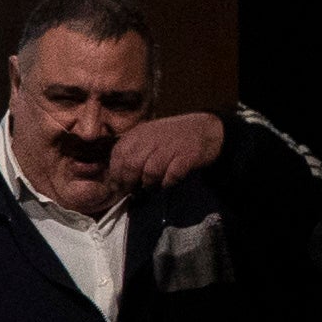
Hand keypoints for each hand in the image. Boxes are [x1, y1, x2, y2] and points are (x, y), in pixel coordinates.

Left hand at [106, 108, 226, 193]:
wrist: (206, 129)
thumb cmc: (172, 137)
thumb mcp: (147, 138)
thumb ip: (132, 154)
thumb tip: (116, 180)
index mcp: (138, 133)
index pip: (118, 155)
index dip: (115, 174)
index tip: (117, 187)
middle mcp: (151, 138)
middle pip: (131, 165)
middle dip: (129, 183)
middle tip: (132, 192)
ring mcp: (170, 146)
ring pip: (150, 173)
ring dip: (148, 185)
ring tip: (151, 188)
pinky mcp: (187, 156)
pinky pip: (171, 176)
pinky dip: (167, 183)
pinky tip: (167, 183)